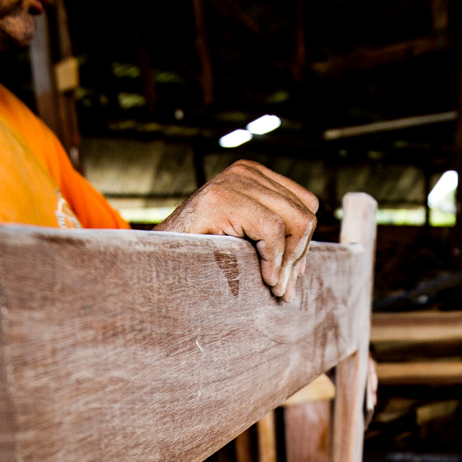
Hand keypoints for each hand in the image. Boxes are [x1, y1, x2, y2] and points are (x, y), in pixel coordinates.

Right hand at [156, 160, 319, 298]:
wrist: (155, 262)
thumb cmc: (198, 259)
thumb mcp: (242, 242)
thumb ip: (273, 239)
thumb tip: (305, 264)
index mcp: (253, 176)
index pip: (306, 204)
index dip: (304, 243)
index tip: (290, 275)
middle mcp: (245, 171)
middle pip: (305, 212)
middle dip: (299, 256)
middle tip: (285, 289)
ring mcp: (232, 181)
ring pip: (296, 221)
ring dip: (289, 263)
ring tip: (276, 288)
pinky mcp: (221, 198)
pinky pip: (273, 230)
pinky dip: (274, 261)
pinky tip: (265, 280)